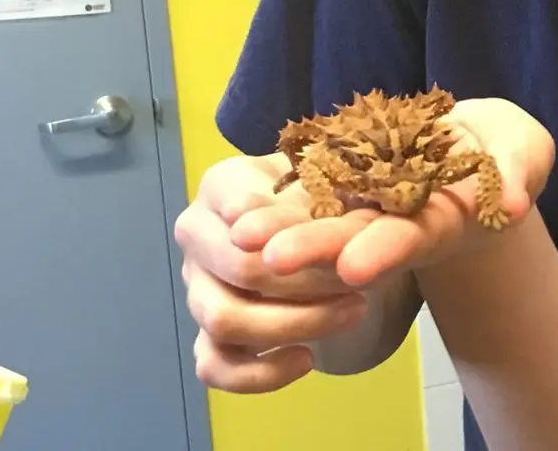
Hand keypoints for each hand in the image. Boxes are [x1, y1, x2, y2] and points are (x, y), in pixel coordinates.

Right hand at [174, 151, 372, 392]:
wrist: (325, 233)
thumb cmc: (324, 195)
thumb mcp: (333, 183)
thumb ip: (323, 198)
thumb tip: (304, 233)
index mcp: (222, 184)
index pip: (241, 207)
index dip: (281, 227)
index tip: (321, 240)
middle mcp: (198, 234)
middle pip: (239, 267)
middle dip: (305, 281)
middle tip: (359, 281)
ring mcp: (198, 287)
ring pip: (224, 319)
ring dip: (294, 322)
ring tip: (353, 311)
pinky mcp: (207, 335)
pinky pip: (216, 367)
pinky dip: (261, 373)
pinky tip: (307, 358)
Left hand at [250, 96, 555, 287]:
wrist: (477, 143)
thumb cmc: (506, 150)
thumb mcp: (525, 151)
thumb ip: (517, 171)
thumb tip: (509, 202)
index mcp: (444, 219)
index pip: (413, 237)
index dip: (385, 250)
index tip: (353, 268)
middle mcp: (399, 219)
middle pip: (357, 237)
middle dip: (316, 247)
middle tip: (270, 259)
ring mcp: (369, 201)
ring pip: (324, 216)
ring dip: (283, 227)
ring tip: (241, 236)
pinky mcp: (348, 176)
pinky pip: (310, 186)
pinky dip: (279, 197)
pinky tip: (239, 203)